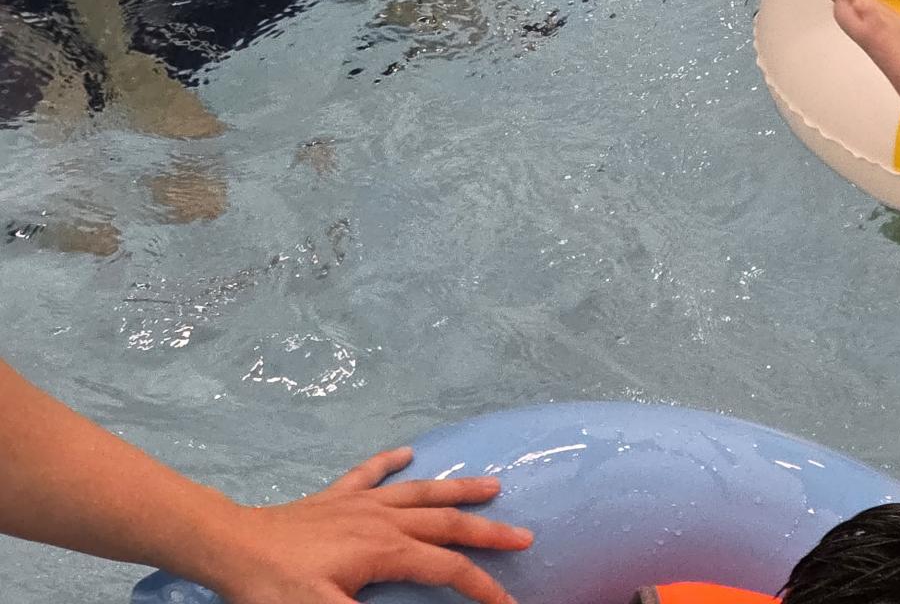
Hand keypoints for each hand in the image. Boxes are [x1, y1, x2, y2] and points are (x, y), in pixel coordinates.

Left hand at [201, 448, 529, 603]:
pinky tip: (405, 453)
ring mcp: (360, 503)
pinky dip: (390, 463)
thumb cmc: (278, 587)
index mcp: (388, 550)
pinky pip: (369, 474)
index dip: (483, 588)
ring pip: (422, 491)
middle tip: (525, 534)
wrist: (232, 546)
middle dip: (489, 531)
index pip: (449, 569)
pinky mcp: (335, 497)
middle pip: (448, 522)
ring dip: (459, 489)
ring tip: (491, 484)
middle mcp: (384, 520)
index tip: (510, 603)